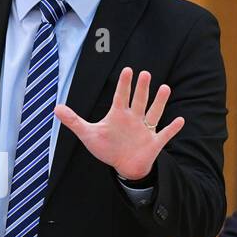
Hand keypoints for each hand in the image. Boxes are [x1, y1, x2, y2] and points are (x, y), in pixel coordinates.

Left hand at [54, 67, 184, 180]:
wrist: (123, 166)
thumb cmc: (107, 147)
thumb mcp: (88, 134)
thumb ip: (73, 120)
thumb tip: (56, 108)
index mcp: (119, 115)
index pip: (121, 96)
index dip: (124, 84)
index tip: (128, 70)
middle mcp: (134, 118)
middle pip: (138, 101)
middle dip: (142, 89)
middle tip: (145, 74)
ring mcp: (145, 130)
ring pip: (154, 113)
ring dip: (159, 102)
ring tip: (165, 88)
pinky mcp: (154, 142)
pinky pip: (165, 134)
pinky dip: (172, 129)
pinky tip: (180, 120)